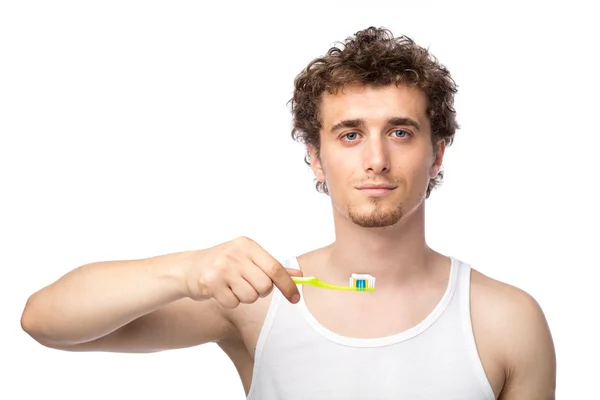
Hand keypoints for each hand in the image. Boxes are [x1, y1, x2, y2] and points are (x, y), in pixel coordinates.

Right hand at [183, 236, 302, 307]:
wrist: (188, 268)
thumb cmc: (223, 264)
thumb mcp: (247, 258)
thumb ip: (271, 266)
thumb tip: (299, 275)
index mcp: (247, 245)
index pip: (275, 268)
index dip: (287, 285)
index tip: (295, 298)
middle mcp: (235, 254)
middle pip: (264, 286)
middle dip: (260, 292)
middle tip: (248, 285)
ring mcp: (222, 268)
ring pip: (250, 296)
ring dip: (244, 297)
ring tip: (231, 286)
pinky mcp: (211, 283)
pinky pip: (234, 303)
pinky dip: (230, 302)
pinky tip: (221, 291)